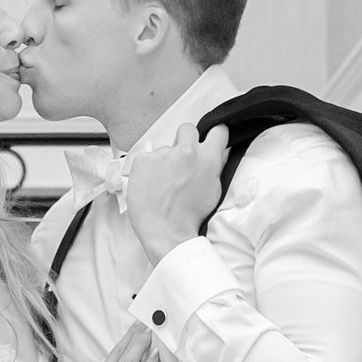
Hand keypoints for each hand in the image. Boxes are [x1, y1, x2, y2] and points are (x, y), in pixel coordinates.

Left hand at [125, 124, 226, 262]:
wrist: (167, 231)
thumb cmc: (189, 217)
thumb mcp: (213, 190)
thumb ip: (212, 168)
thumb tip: (212, 157)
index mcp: (207, 158)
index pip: (218, 130)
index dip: (213, 134)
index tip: (208, 138)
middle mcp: (186, 151)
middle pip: (187, 129)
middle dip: (185, 140)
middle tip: (180, 159)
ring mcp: (163, 154)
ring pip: (164, 149)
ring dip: (163, 161)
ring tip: (162, 184)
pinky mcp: (143, 160)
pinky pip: (146, 159)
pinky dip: (147, 170)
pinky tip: (149, 185)